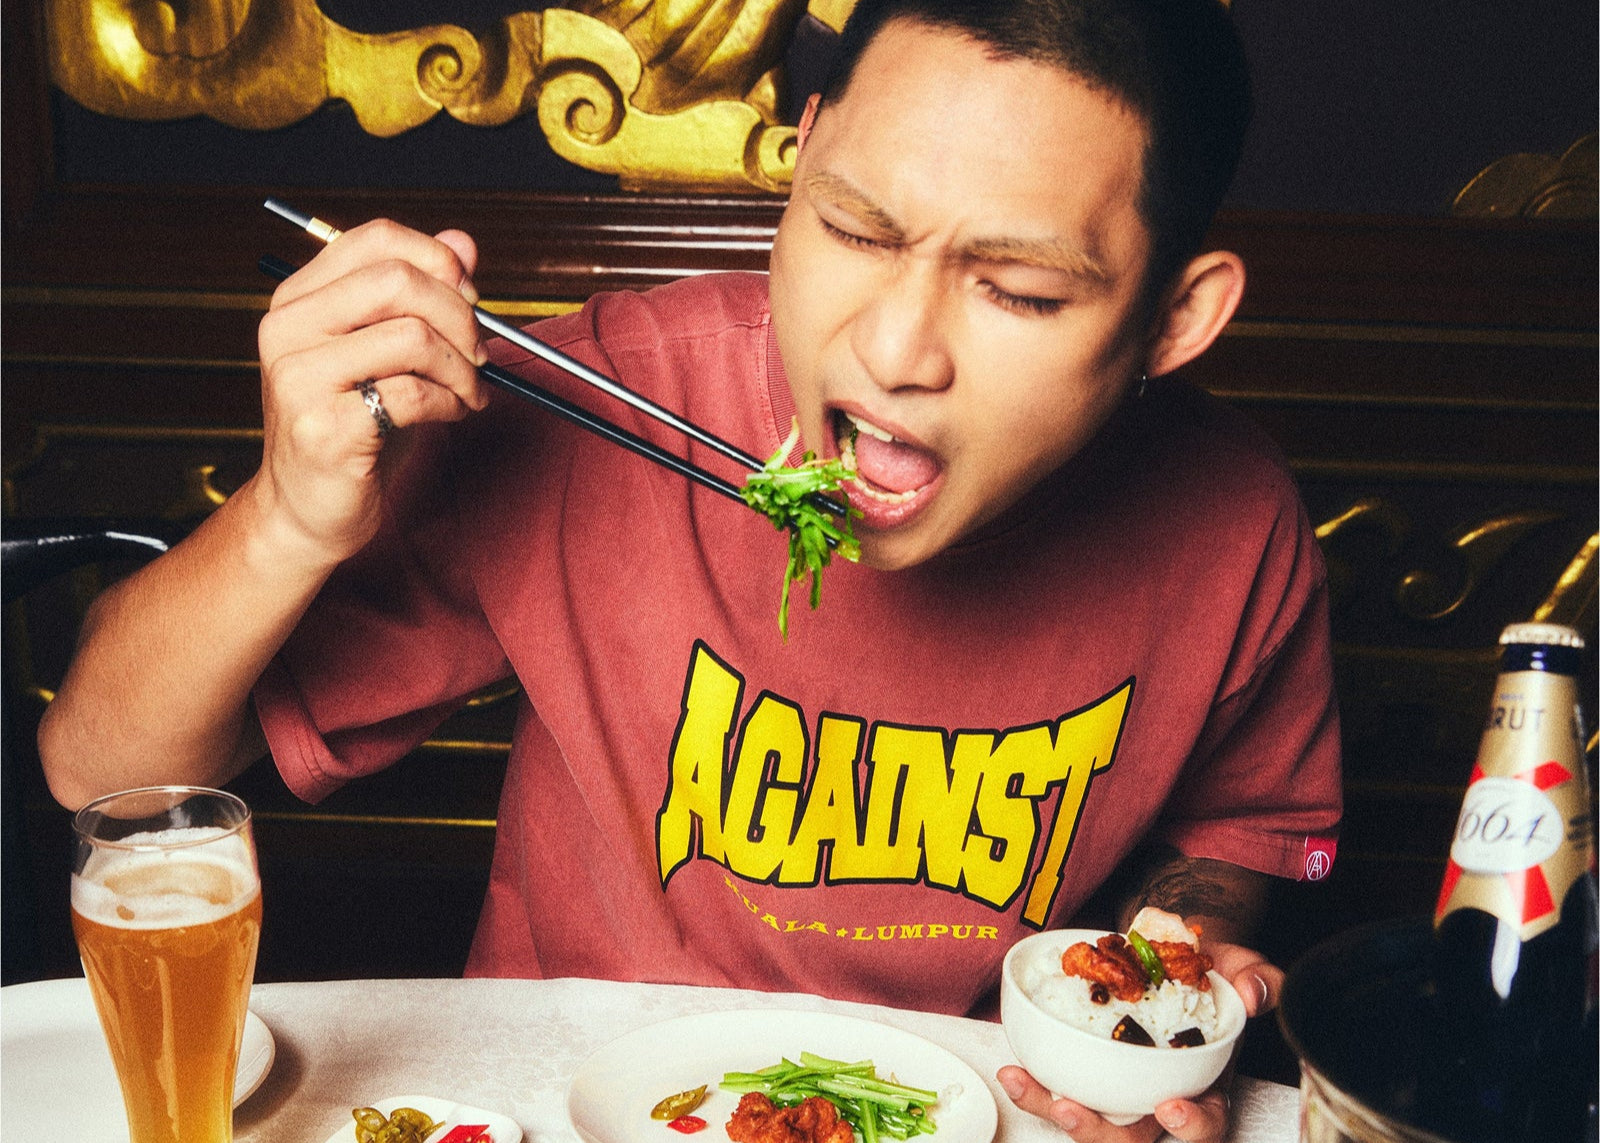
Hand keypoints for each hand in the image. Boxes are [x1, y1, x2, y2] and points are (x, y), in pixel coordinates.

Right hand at [252, 218, 491, 565]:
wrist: (309, 510)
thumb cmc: (353, 426)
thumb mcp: (387, 352)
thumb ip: (421, 294)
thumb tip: (463, 243)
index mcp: (300, 299)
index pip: (377, 239)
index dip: (439, 261)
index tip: (469, 298)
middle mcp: (289, 329)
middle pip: (398, 280)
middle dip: (459, 316)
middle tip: (479, 354)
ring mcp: (299, 378)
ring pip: (413, 337)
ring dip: (461, 369)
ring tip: (467, 393)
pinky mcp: (325, 428)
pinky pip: (413, 394)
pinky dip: (450, 404)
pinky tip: (449, 415)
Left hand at [998, 940, 1281, 1140]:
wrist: (1171, 950)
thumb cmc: (1207, 968)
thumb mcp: (1236, 965)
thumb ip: (1253, 976)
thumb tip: (1254, 993)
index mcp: (1206, 1086)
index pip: (1209, 1124)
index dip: (1193, 1126)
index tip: (1171, 1108)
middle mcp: (1162, 1100)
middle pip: (1134, 1140)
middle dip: (1098, 1133)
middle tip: (1071, 1108)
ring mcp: (1122, 1092)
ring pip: (1090, 1123)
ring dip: (1051, 1110)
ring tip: (1021, 1084)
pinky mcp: (1090, 1075)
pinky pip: (1062, 1090)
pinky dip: (1036, 1085)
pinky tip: (1014, 1068)